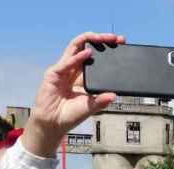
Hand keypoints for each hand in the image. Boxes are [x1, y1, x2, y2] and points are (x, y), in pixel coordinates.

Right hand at [22, 32, 122, 157]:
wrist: (53, 125)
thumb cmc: (69, 115)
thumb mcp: (90, 108)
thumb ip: (101, 101)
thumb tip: (114, 95)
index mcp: (81, 75)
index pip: (94, 56)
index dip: (105, 49)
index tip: (120, 45)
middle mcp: (71, 68)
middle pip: (85, 47)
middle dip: (100, 40)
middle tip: (116, 38)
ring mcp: (62, 70)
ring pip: (75, 48)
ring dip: (88, 41)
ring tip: (101, 37)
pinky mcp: (53, 74)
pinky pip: (66, 63)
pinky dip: (77, 58)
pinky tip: (87, 54)